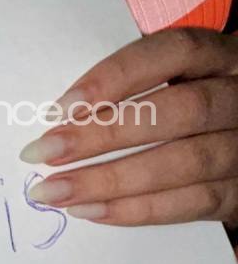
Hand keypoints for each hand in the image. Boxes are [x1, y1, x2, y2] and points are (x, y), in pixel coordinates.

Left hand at [18, 27, 237, 225]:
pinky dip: (138, 210)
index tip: (63, 105)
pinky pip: (193, 204)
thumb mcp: (172, 74)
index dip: (117, 75)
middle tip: (44, 152)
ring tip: (56, 190)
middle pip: (180, 111)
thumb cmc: (186, 96)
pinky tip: (91, 211)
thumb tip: (61, 111)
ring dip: (112, 181)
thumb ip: (130, 82)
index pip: (172, 52)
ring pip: (186, 163)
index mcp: (219, 56)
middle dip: (105, 134)